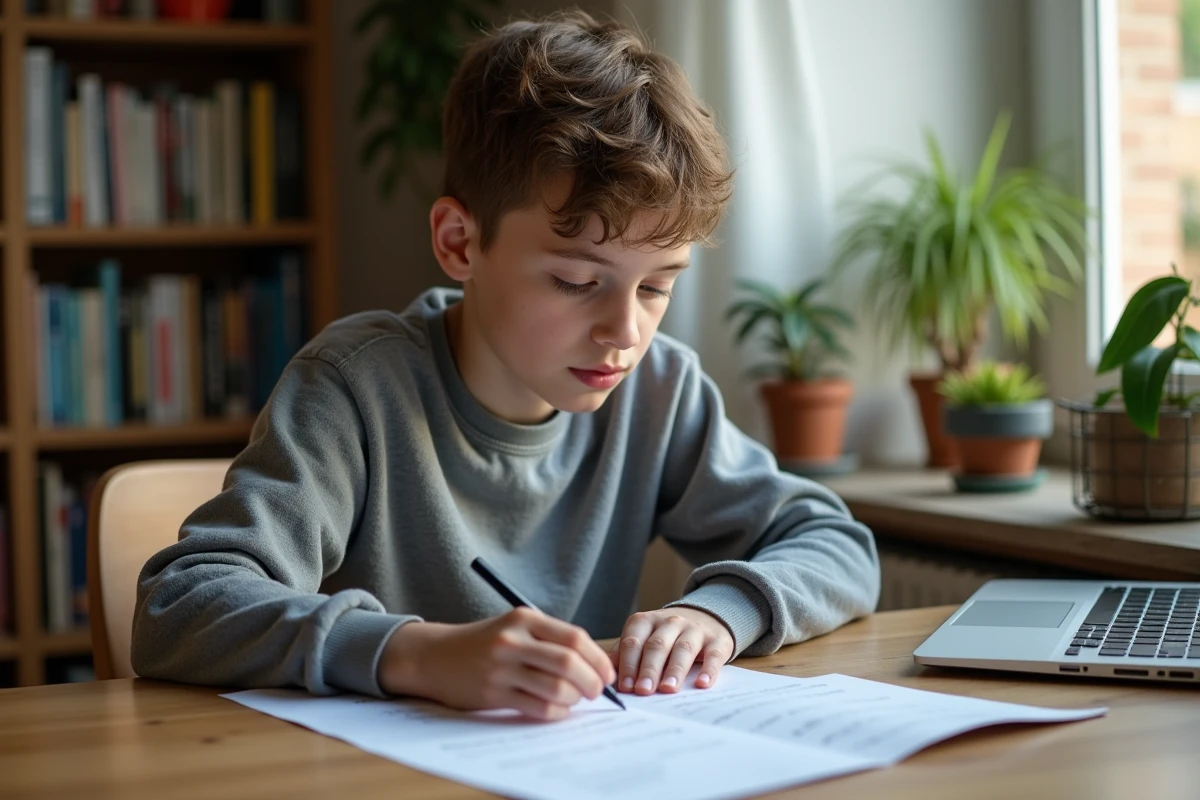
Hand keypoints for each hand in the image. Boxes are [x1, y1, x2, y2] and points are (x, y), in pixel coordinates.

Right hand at [377, 607, 615, 720]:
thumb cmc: (484, 643)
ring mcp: (502, 668)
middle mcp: (513, 640)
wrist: (435, 656)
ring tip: (573, 699)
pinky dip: (555, 712)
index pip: (574, 638)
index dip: (598, 658)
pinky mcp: (493, 693)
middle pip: (569, 663)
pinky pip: (538, 707)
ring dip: (574, 699)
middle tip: (597, 692)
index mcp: (524, 618)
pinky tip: (556, 709)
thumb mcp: (515, 627)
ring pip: (556, 688)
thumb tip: (595, 663)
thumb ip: (550, 639)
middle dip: (592, 682)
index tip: (607, 673)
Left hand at [611, 607, 733, 694]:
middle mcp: (670, 622)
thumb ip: (625, 654)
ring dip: (674, 670)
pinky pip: (713, 654)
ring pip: (683, 648)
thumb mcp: (643, 638)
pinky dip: (708, 669)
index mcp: (646, 622)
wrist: (705, 617)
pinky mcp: (717, 640)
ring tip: (667, 689)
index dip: (628, 664)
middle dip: (648, 669)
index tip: (625, 687)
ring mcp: (694, 629)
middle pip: (656, 646)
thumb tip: (607, 677)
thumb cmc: (666, 636)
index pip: (633, 642)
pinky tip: (702, 684)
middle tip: (643, 690)